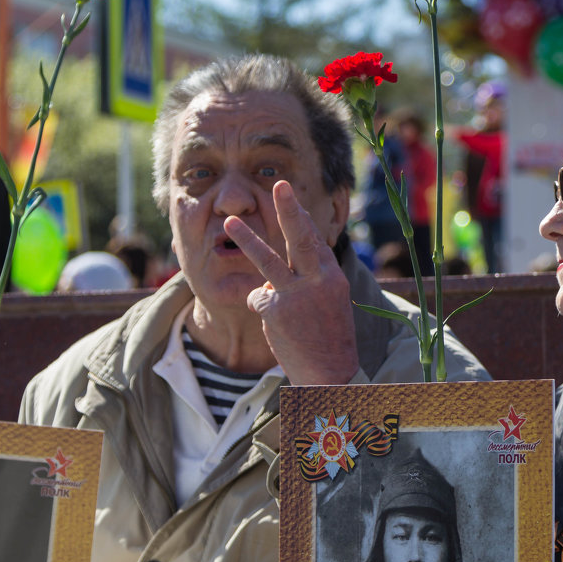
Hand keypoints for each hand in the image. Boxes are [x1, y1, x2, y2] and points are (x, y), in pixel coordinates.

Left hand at [224, 180, 358, 385]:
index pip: (314, 241)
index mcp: (333, 277)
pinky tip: (279, 326)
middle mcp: (318, 281)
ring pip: (267, 261)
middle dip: (289, 210)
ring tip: (229, 223)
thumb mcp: (330, 304)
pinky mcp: (277, 311)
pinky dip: (263, 309)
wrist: (330, 376)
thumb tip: (274, 270)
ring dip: (247, 240)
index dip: (300, 218)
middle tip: (280, 185)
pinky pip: (258, 299)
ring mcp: (297, 295)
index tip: (288, 196)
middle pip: (302, 239)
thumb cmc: (329, 340)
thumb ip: (310, 280)